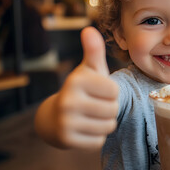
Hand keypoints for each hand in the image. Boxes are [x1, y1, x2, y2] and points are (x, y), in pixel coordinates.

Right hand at [52, 26, 118, 148]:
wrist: (54, 117)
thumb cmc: (81, 89)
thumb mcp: (89, 69)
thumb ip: (93, 51)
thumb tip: (89, 29)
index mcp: (76, 81)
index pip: (115, 91)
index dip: (111, 92)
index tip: (98, 91)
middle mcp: (68, 101)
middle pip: (113, 109)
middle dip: (109, 108)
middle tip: (94, 104)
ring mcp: (66, 122)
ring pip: (108, 126)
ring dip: (104, 122)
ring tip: (91, 116)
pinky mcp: (67, 140)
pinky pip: (99, 141)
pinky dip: (96, 136)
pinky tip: (85, 128)